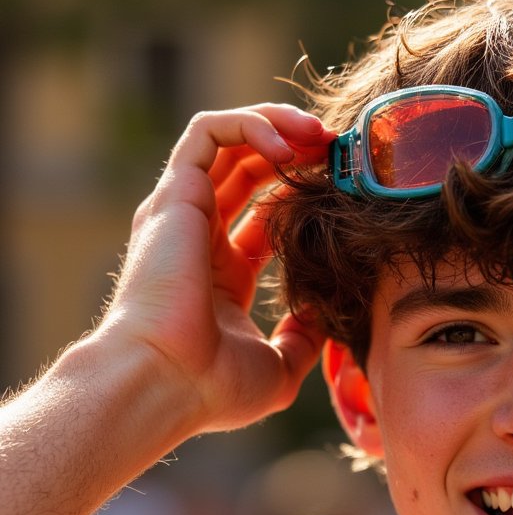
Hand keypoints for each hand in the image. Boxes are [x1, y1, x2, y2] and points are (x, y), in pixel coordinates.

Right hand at [103, 104, 332, 434]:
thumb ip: (304, 339)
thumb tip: (327, 317)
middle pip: (248, 171)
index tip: (345, 195)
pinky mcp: (176, 195)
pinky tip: (288, 148)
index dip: (303, 199)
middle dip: (297, 153)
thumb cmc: (213, 387)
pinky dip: (250, 127)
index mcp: (222, 276)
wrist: (165, 383)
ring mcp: (184, 214)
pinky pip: (209, 134)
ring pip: (228, 141)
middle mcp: (199, 238)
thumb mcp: (279, 368)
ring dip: (278, 127)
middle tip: (340, 153)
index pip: (262, 217)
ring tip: (321, 137)